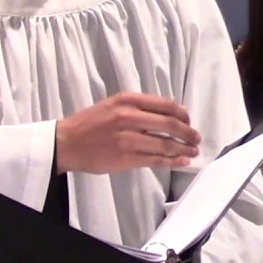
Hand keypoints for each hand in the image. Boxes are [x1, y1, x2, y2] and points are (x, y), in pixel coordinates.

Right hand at [55, 93, 200, 173]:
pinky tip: (182, 161)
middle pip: (170, 124)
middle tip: (196, 138)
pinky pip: (155, 159)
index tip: (188, 120)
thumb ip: (138, 108)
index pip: (165, 105)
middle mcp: (129, 117)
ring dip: (183, 148)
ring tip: (193, 151)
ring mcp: (128, 138)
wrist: (66, 143)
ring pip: (165, 144)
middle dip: (188, 133)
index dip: (182, 114)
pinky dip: (172, 161)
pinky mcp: (125, 158)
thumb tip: (168, 116)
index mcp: (127, 100)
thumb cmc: (89, 123)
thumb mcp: (113, 105)